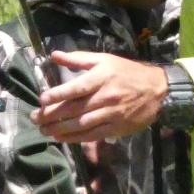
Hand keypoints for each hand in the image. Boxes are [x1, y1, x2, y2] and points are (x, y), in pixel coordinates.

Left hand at [30, 51, 166, 142]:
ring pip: (81, 124)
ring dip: (60, 129)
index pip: (76, 88)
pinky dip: (75, 138)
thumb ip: (78, 59)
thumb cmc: (127, 72)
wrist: (158, 91)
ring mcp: (111, 114)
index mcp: (102, 77)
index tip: (41, 100)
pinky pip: (92, 135)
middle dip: (52, 115)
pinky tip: (61, 138)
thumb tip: (54, 55)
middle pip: (75, 108)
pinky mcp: (116, 128)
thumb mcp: (105, 60)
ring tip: (44, 130)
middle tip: (35, 118)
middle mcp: (105, 96)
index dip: (57, 95)